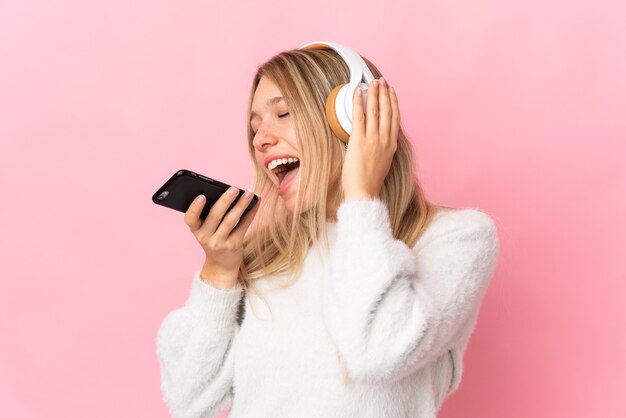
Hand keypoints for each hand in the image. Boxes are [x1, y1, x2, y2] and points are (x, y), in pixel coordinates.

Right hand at [184, 187, 258, 287]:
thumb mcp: (206, 229)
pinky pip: (243, 226)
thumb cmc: (214, 238)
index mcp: (196, 230)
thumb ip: (210, 214)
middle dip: (225, 200)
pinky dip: (250, 213)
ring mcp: (219, 243)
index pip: (190, 219)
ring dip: (241, 205)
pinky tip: (256, 203)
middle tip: (234, 188)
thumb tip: (228, 191)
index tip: (201, 196)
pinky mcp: (234, 245)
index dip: (194, 208)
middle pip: (215, 216)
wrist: (221, 264)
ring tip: (248, 193)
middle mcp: (205, 237)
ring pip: (230, 220)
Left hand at [341, 77, 399, 199]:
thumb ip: (382, 148)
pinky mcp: (359, 141)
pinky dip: (359, 102)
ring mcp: (373, 139)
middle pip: (387, 110)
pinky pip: (359, 117)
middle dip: (384, 93)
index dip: (393, 102)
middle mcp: (385, 139)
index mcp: (391, 145)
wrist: (365, 192)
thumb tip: (377, 139)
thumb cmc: (370, 182)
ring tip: (372, 82)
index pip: (394, 117)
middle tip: (381, 81)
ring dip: (374, 93)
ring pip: (375, 110)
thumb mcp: (383, 162)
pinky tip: (358, 93)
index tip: (391, 91)